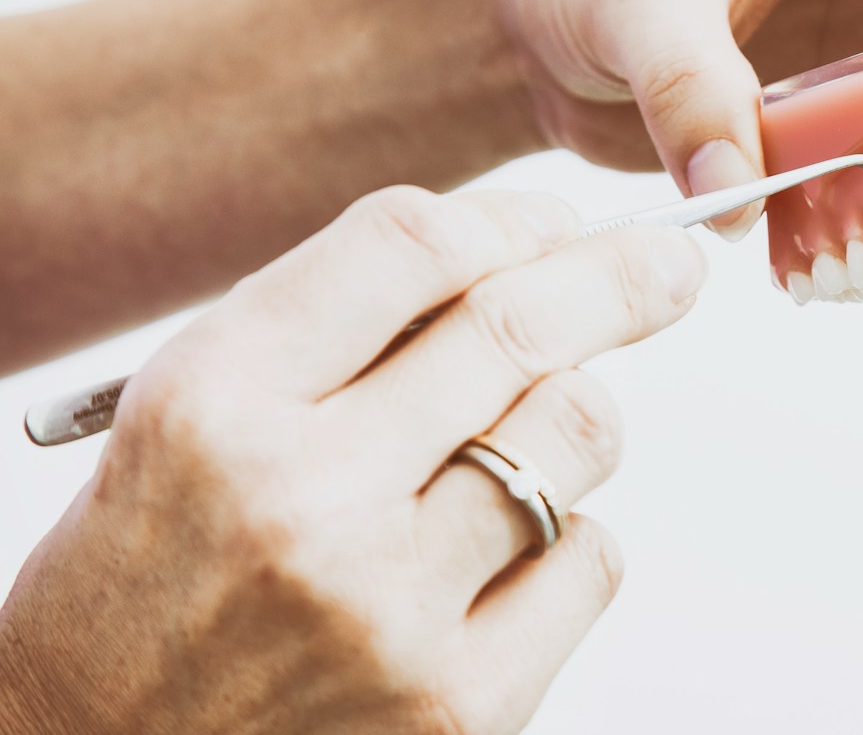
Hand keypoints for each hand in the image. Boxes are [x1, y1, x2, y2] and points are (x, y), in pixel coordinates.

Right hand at [0, 187, 705, 733]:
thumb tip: (523, 251)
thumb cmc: (150, 575)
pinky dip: (569, 538)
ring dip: (573, 417)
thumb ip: (338, 329)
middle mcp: (302, 501)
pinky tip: (500, 559)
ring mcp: (389, 610)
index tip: (556, 223)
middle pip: (518, 328)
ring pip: (578, 433)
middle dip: (620, 277)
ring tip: (522, 442)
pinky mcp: (460, 705)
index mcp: (215, 403)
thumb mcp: (193, 416)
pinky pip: (592, 558)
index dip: (509, 218)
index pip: (408, 247)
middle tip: (669, 264)